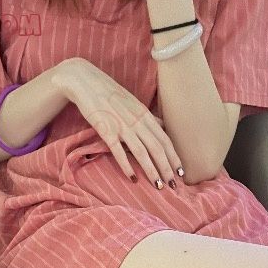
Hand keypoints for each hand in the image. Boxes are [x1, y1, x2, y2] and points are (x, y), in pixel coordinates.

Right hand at [52, 58, 182, 187]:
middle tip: (174, 186)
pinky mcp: (106, 130)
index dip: (174, 156)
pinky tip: (134, 179)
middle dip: (167, 168)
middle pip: (157, 148)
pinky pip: (119, 152)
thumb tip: (162, 125)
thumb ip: (147, 116)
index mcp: (145, 114)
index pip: (165, 139)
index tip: (181, 172)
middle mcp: (136, 121)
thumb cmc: (110, 93)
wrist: (85, 82)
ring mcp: (121, 126)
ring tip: (158, 186)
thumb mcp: (133, 102)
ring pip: (141, 152)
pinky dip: (127, 166)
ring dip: (151, 171)